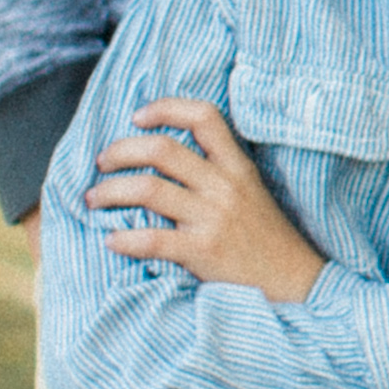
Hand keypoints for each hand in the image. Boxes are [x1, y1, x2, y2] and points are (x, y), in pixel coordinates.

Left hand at [87, 103, 324, 301]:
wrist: (293, 280)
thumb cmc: (264, 237)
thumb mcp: (250, 191)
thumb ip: (217, 171)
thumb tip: (163, 155)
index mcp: (237, 166)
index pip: (204, 117)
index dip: (165, 108)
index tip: (138, 117)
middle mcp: (225, 185)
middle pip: (162, 149)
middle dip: (120, 151)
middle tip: (103, 163)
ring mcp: (214, 217)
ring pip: (147, 189)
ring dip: (109, 192)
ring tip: (95, 200)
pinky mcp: (203, 250)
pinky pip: (151, 239)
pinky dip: (123, 239)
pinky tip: (112, 241)